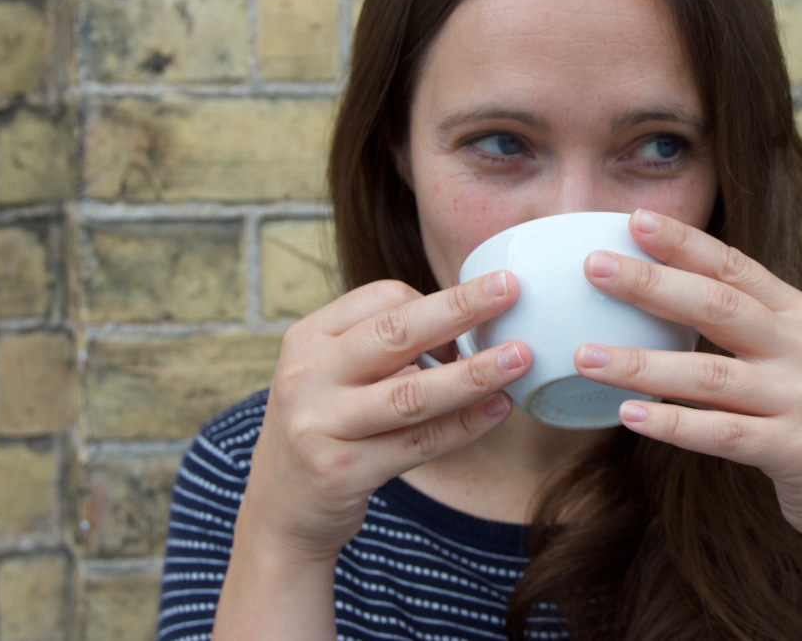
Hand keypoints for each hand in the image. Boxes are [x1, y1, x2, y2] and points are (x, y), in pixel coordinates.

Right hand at [239, 275, 532, 562]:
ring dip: (474, 374)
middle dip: (460, 308)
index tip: (481, 309)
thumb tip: (472, 320)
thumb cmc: (326, 426)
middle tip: (510, 289)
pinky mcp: (341, 472)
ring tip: (520, 358)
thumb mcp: (332, 373)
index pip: (382, 299)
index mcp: (308, 338)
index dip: (437, 302)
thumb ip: (384, 346)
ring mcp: (320, 425)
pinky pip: (419, 444)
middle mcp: (308, 376)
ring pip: (413, 394)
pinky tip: (499, 409)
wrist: (280, 511)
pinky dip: (465, 426)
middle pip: (397, 333)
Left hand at [575, 210, 801, 548]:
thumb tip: (661, 283)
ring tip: (586, 357)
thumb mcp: (791, 350)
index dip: (684, 241)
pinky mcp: (794, 449)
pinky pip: (723, 434)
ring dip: (642, 364)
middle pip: (718, 306)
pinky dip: (674, 424)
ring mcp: (800, 398)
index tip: (633, 219)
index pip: (734, 265)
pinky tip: (628, 415)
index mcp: (798, 312)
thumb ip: (744, 319)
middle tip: (594, 268)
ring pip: (711, 374)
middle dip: (652, 284)